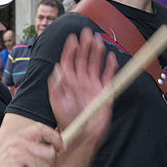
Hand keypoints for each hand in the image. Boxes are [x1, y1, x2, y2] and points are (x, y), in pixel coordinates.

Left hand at [48, 28, 116, 143]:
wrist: (82, 133)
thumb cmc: (66, 119)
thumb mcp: (56, 102)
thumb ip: (56, 85)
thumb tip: (58, 68)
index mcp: (68, 81)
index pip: (69, 60)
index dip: (71, 48)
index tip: (73, 37)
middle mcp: (80, 80)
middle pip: (83, 58)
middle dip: (85, 45)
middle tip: (87, 32)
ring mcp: (92, 84)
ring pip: (95, 63)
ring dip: (97, 51)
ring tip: (98, 40)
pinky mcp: (104, 91)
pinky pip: (108, 75)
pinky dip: (110, 66)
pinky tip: (111, 57)